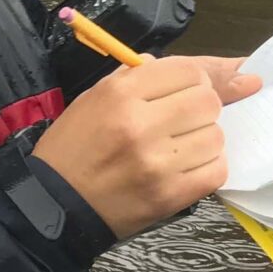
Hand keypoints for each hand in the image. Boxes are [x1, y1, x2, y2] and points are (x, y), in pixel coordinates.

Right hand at [31, 55, 261, 238]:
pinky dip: (209, 166)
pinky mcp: (170, 196)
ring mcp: (157, 163)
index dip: (195, 78)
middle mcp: (141, 125)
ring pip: (216, 136)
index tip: (185, 91)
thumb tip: (197, 69)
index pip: (188, 71)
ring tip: (182, 146)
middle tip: (183, 119)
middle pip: (208, 101)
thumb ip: (142, 77)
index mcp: (120, 94)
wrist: (55, 203)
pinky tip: (189, 166)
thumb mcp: (95, 97)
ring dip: (205, 139)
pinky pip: (217, 170)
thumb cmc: (74, 147)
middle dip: (203, 107)